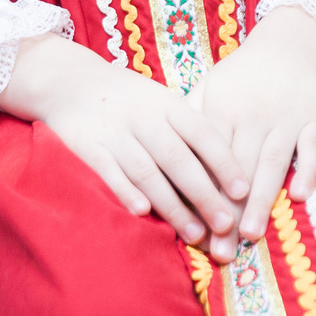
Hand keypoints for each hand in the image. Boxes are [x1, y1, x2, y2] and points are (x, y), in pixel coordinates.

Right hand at [0, 35, 241, 250]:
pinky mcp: (88, 146)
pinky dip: (125, 191)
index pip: (202, 133)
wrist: (71, 81)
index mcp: (167, 105)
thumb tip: (227, 172)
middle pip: (179, 159)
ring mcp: (115, 132)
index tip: (244, 191)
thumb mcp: (162, 102)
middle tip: (226, 225)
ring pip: (148, 172)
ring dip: (172, 205)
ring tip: (195, 234)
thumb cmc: (130, 100)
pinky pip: (109, 171)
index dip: (224, 162)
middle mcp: (144, 117)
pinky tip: (142, 212)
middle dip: (204, 194)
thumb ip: (188, 131)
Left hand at [185, 7, 315, 252]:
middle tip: (220, 249)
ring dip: (262, 199)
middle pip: (238, 169)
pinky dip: (307, 170)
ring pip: (273, 162)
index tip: (194, 228)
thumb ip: (189, 121)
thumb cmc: (243, 76)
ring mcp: (286, 118)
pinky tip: (298, 197)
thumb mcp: (210, 88)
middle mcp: (254, 116)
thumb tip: (161, 155)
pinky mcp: (314, 118)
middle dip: (228, 211)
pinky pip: (312, 147)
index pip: (208, 159)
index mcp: (223, 110)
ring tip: (250, 234)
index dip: (201, 194)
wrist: (290, 46)